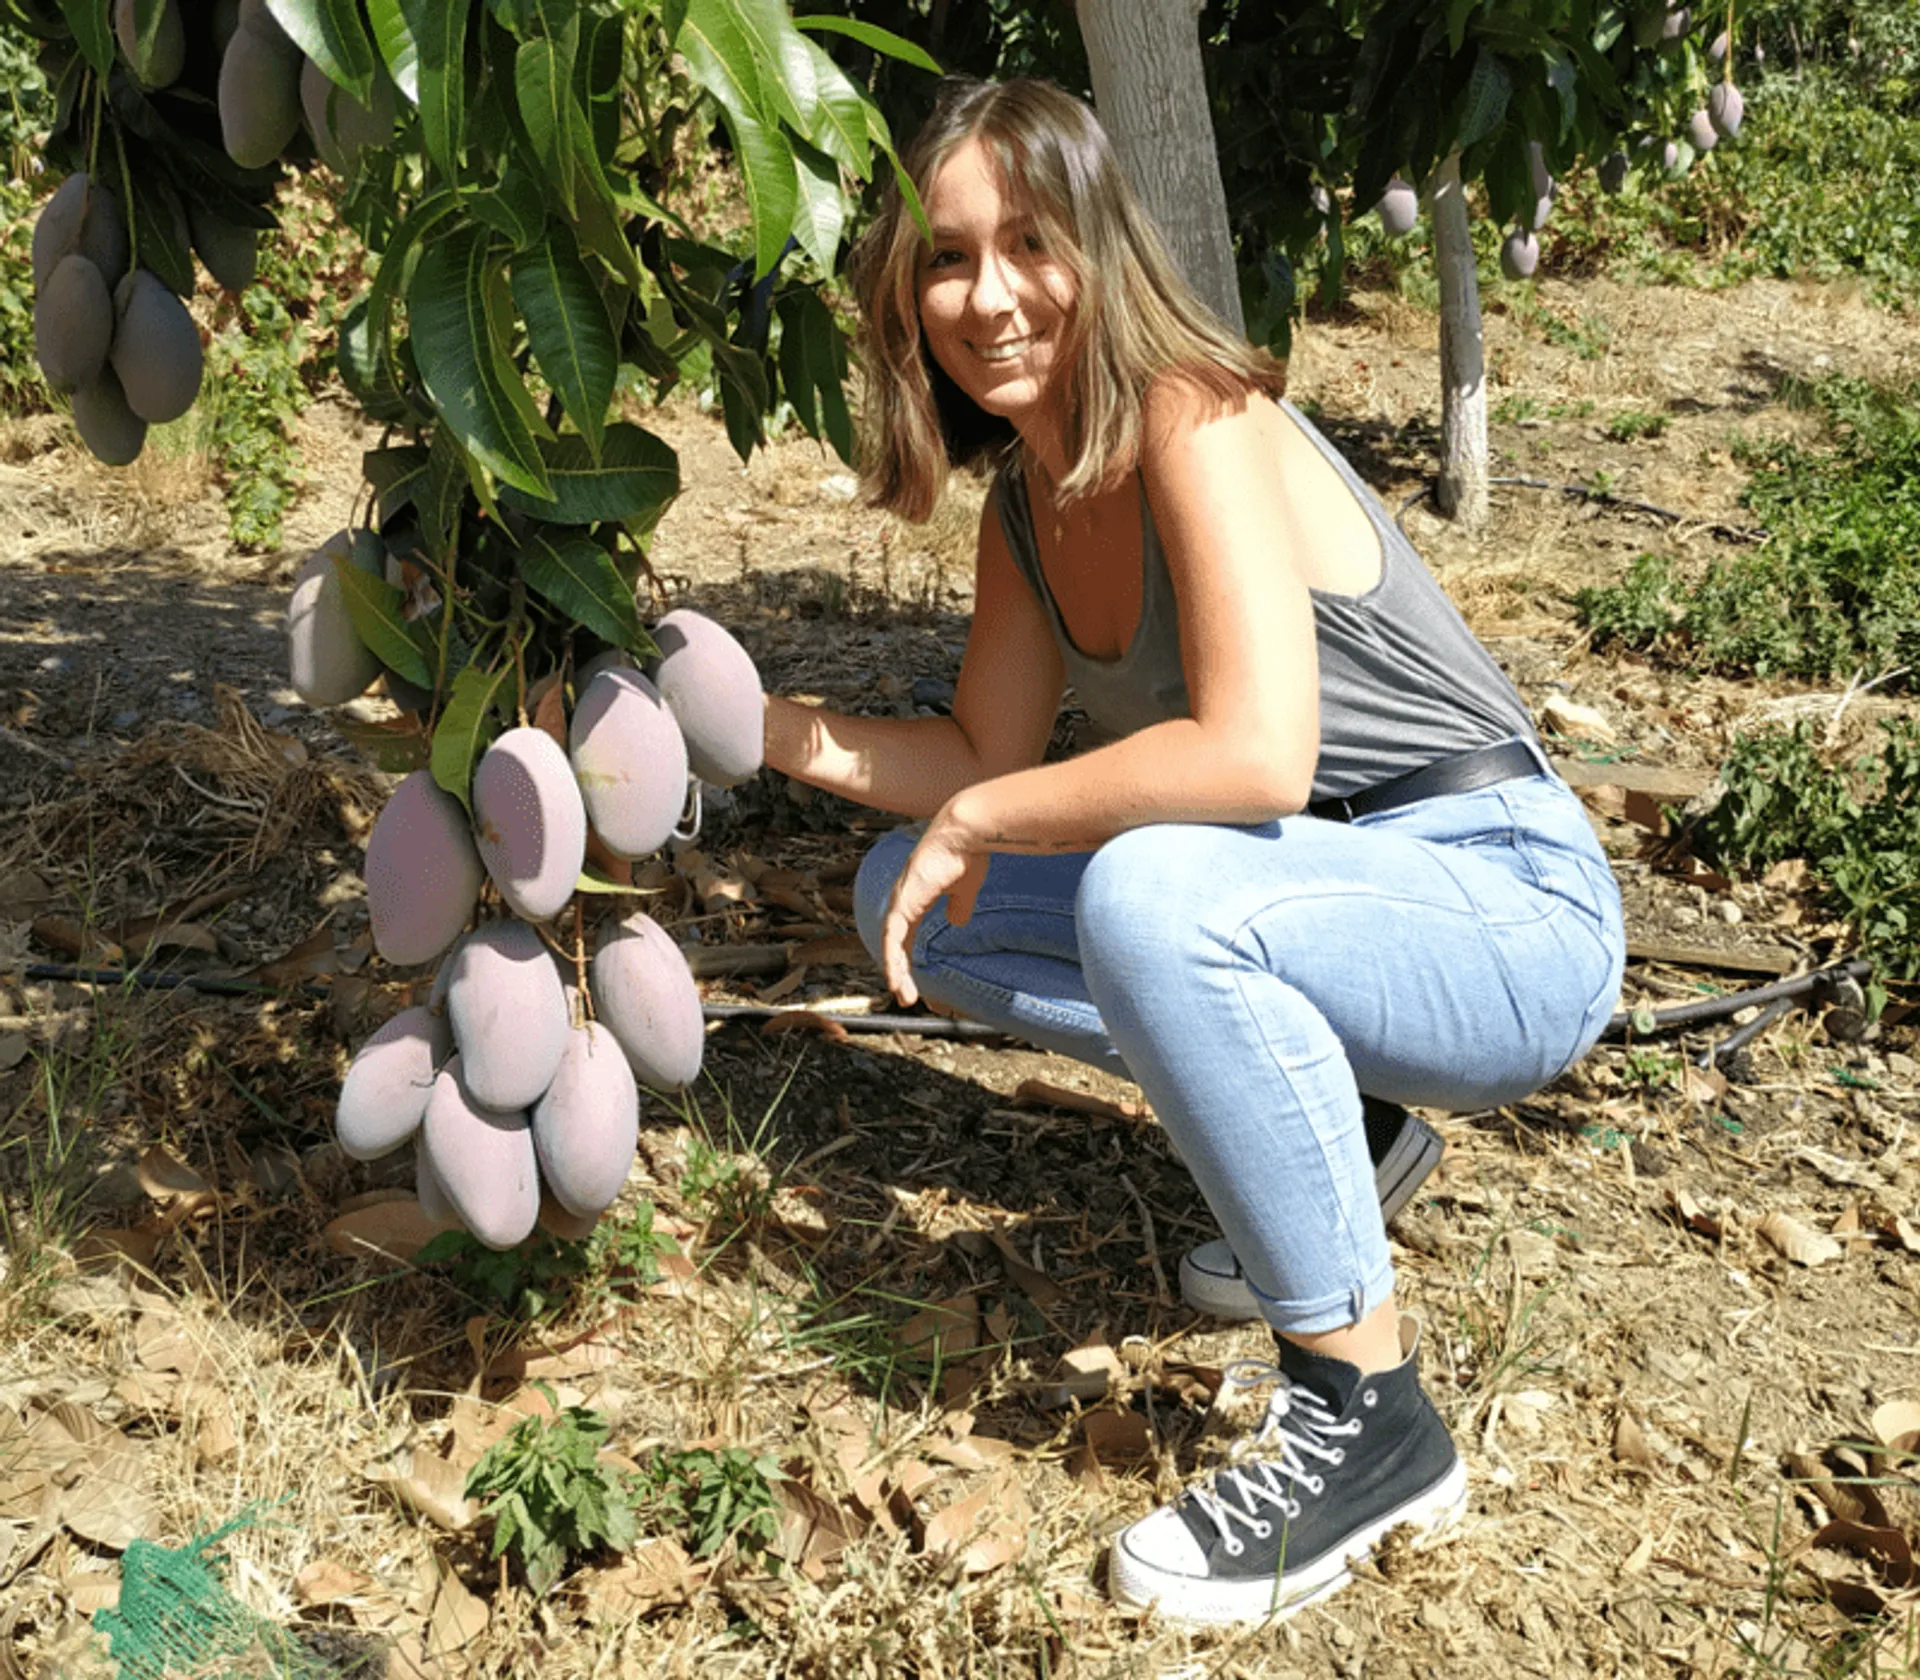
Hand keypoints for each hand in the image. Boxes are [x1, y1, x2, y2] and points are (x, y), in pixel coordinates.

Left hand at [880, 804, 988, 1006]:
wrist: (964, 834)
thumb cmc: (966, 853)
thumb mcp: (965, 889)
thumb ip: (959, 905)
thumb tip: (957, 921)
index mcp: (915, 896)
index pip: (903, 934)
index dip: (905, 956)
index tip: (911, 979)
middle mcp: (903, 899)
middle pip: (894, 943)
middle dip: (899, 970)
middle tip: (905, 995)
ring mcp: (900, 901)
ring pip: (891, 945)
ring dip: (896, 972)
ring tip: (903, 996)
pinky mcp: (902, 903)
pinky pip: (892, 939)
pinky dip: (892, 961)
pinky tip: (895, 980)